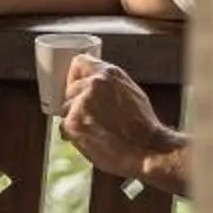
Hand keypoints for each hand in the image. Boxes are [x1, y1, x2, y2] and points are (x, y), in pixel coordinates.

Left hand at [61, 59, 183, 180]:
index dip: (77, 77)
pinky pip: (64, 126)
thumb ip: (109, 83)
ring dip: (76, 119)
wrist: (148, 150)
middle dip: (77, 102)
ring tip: (96, 130)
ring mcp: (82, 102)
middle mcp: (94, 83)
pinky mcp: (74, 122)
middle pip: (71, 88)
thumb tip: (91, 81)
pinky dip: (74, 134)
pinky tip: (92, 139)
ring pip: (66, 107)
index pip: (79, 62)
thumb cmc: (143, 126)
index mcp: (109, 73)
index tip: (78, 87)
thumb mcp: (130, 92)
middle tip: (93, 117)